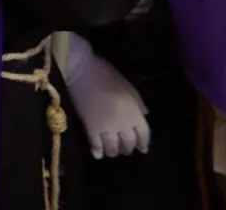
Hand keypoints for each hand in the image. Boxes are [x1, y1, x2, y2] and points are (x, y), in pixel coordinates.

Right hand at [61, 33, 150, 158]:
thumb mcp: (129, 87)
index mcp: (134, 112)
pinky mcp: (90, 127)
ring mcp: (106, 127)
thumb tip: (143, 116)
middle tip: (126, 150)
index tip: (143, 149)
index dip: (143, 143)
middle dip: (128, 148)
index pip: (144, 134)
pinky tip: (98, 154)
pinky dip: (97, 151)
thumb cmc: (106, 75)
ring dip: (114, 151)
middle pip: (129, 143)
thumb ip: (138, 104)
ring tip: (112, 151)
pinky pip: (96, 144)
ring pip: (113, 147)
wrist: (82, 71)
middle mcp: (123, 123)